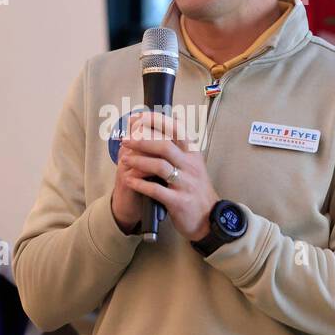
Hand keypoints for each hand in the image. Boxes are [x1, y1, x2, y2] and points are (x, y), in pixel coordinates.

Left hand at [113, 109, 217, 241]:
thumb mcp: (194, 163)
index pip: (176, 129)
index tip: (139, 117)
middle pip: (164, 145)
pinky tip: (128, 180)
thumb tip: (174, 116)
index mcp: (193, 154)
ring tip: (124, 159)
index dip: (156, 121)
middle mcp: (191, 166)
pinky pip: (155, 189)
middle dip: (141, 140)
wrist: (209, 218)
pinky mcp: (178, 201)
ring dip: (138, 161)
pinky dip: (139, 183)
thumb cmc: (197, 189)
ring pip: (159, 166)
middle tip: (126, 139)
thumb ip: (182, 143)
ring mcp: (185, 184)